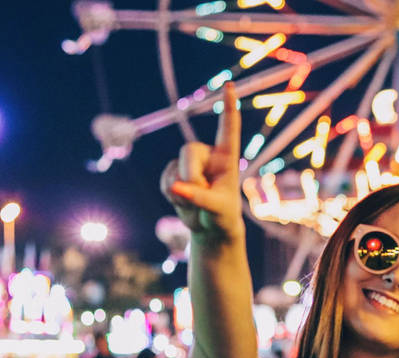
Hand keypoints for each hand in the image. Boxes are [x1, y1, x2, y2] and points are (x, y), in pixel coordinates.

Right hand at [159, 82, 243, 240]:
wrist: (210, 228)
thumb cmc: (223, 216)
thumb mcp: (217, 209)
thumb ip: (199, 198)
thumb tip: (176, 187)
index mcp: (227, 158)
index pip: (228, 129)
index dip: (228, 107)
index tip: (230, 85)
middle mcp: (207, 156)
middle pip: (188, 151)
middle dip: (190, 175)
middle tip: (198, 195)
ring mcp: (189, 164)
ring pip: (175, 170)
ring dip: (183, 192)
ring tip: (197, 203)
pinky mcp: (173, 174)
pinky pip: (166, 182)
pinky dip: (173, 197)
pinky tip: (184, 203)